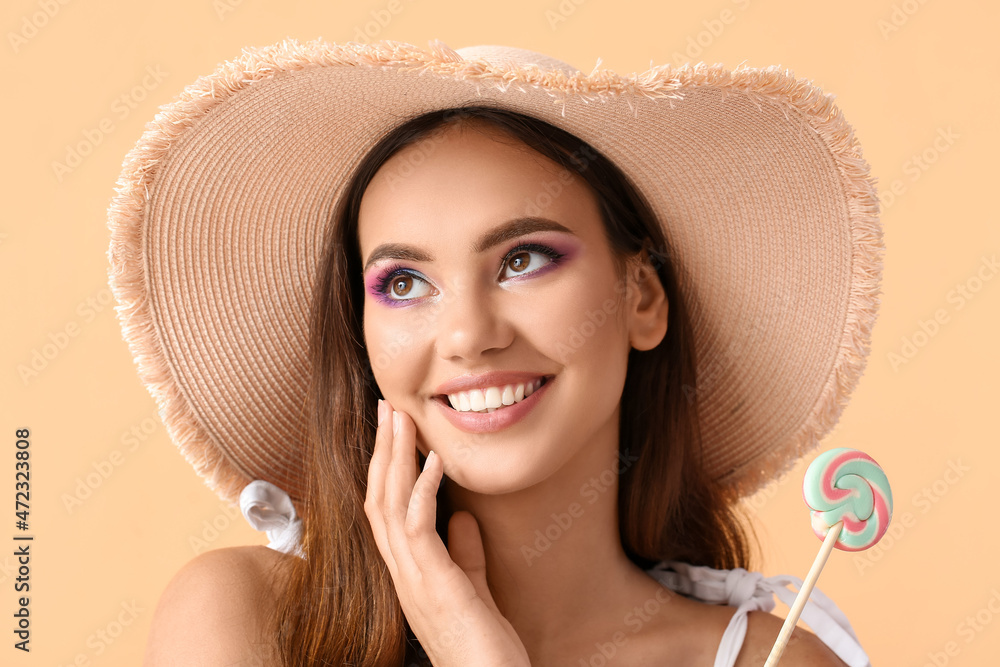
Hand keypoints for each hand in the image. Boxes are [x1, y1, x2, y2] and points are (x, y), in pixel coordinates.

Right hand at [363, 399, 530, 666]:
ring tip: (401, 417)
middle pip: (377, 499)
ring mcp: (412, 580)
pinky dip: (422, 490)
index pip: (386, 511)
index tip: (393, 429)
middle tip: (387, 406)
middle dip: (381, 451)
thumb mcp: (474, 592)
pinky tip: (433, 460)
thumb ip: (465, 556)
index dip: (385, 468)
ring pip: (388, 506)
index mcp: (409, 573)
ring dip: (394, 458)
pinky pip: (418, 529)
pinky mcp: (433, 585)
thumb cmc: (485, 649)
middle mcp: (402, 574)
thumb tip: (463, 519)